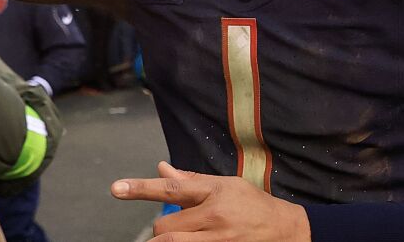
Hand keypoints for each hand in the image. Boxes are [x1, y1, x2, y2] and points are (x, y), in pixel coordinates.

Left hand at [112, 162, 310, 241]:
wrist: (288, 232)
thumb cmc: (253, 204)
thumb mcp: (225, 185)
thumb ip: (191, 180)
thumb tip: (161, 167)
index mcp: (214, 193)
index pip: (171, 188)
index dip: (141, 188)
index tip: (116, 189)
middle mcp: (215, 217)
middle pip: (168, 226)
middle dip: (160, 229)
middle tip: (166, 228)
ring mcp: (220, 241)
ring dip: (166, 241)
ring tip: (169, 237)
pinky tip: (189, 240)